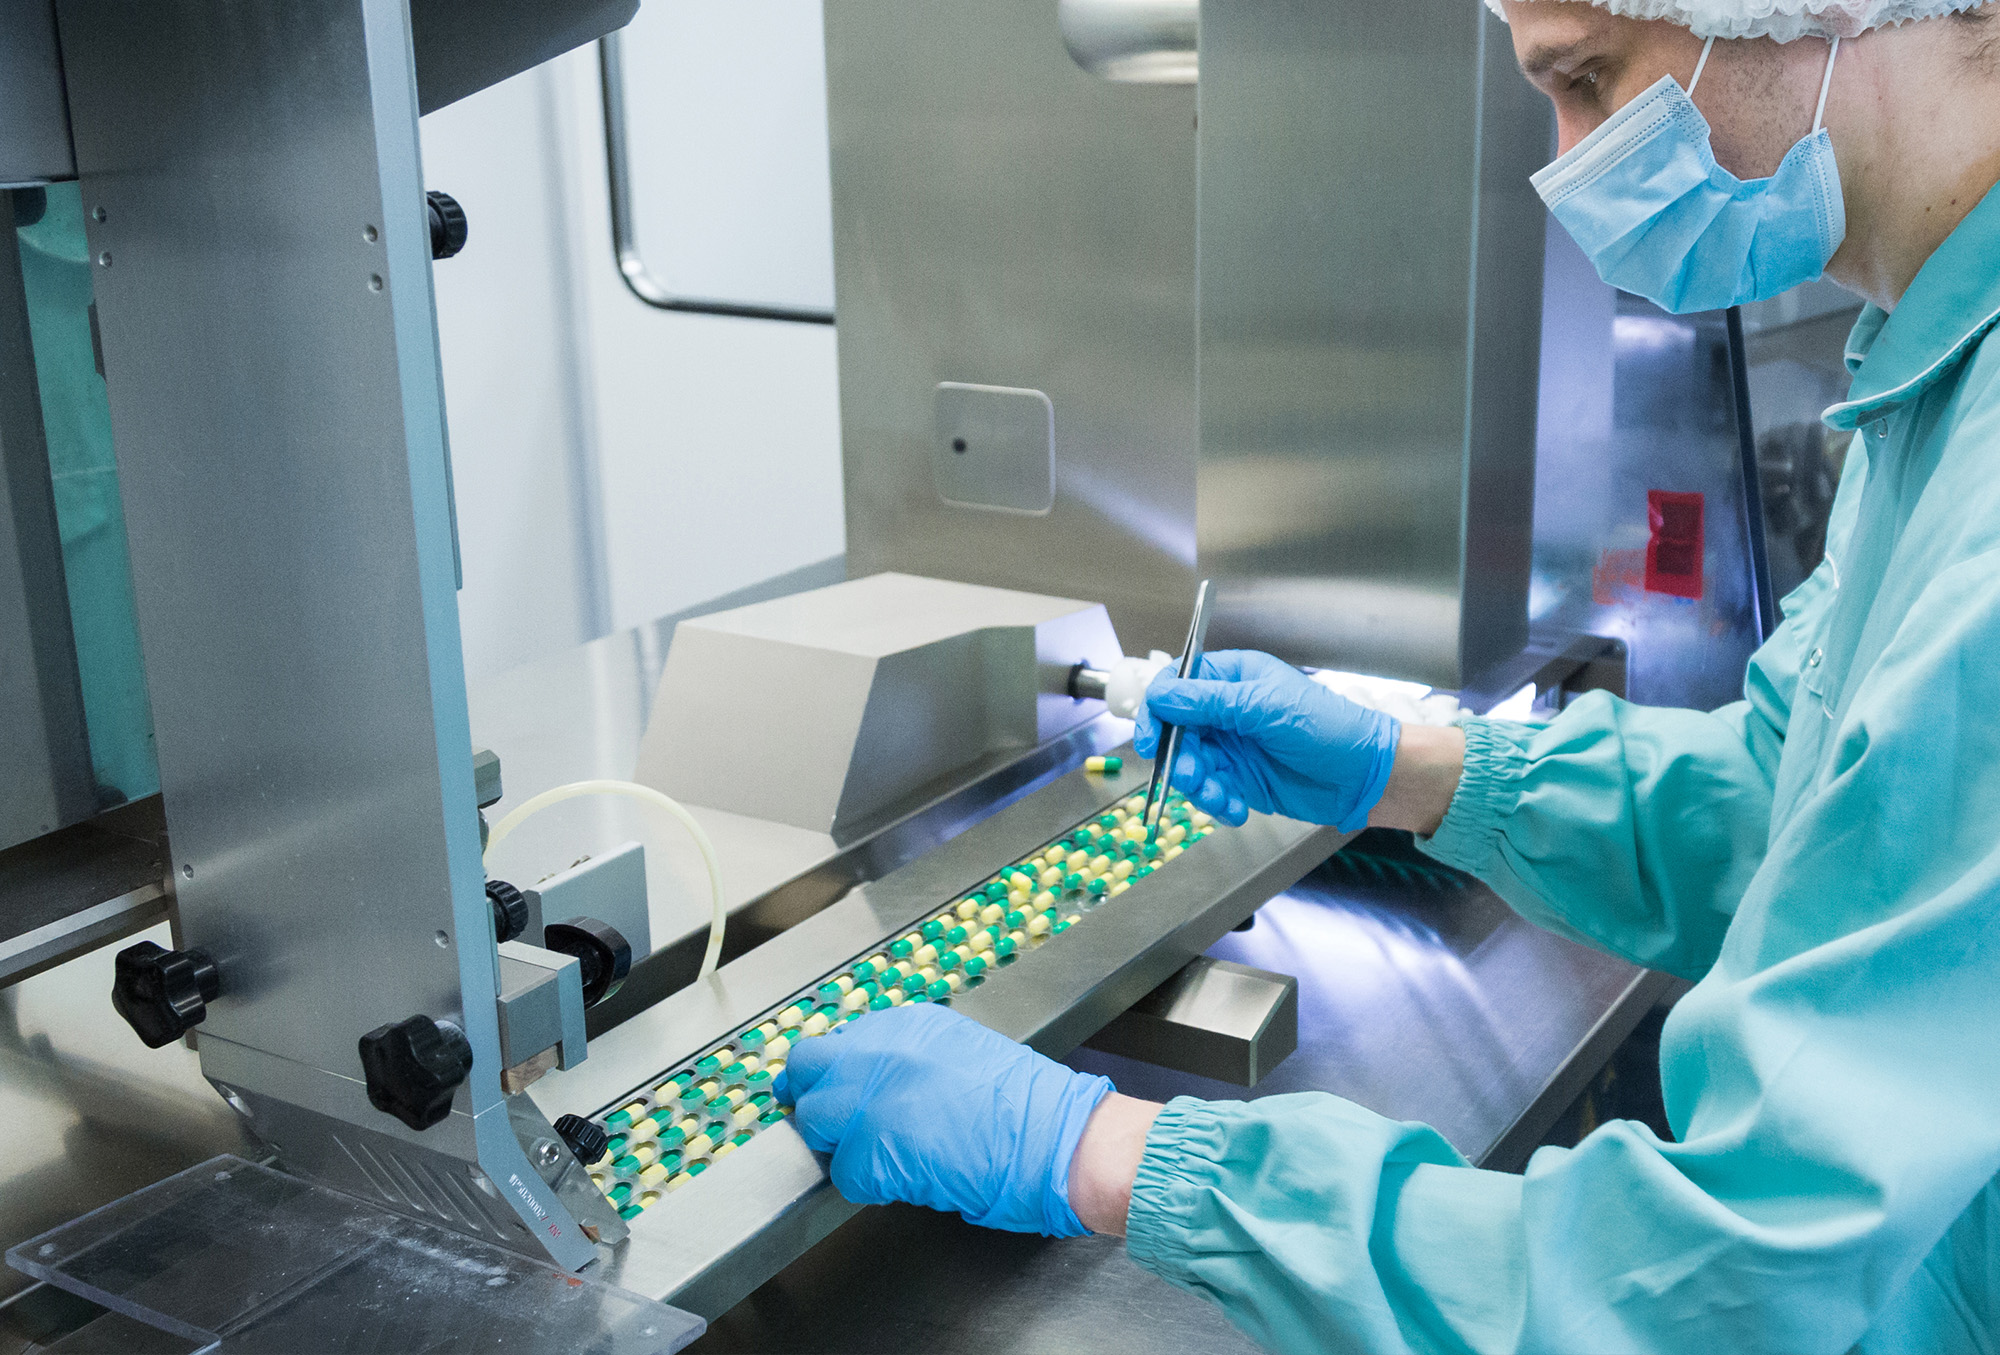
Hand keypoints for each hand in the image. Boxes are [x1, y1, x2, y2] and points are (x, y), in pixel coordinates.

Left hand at [776, 1004, 1112, 1235]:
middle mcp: (884, 1052)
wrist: (1056, 1140)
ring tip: (879, 1156)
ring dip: (837, 1142)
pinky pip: (842, 1172)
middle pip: (808, 1068)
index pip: (837, 1041)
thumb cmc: (1027, 1105)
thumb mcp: (963, 1051)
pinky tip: (901, 1180)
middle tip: (837, 1126)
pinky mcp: (874, 1151)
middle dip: (817, 1097)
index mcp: (908, 1025)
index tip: (837, 1091)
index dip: (835, 1072)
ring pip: (814, 1121)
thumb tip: (873, 1076)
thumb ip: (911, 1056)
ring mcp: (874, 1100)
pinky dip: (865, 1183)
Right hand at [1134, 650, 1399, 831]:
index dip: (1158, 709)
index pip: (1177, 685)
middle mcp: (1226, 710)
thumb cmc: (1325, 727)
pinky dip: (1215, 802)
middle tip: (1189, 775)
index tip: (1151, 737)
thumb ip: (1207, 701)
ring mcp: (1231, 746)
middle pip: (1176, 730)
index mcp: (1232, 678)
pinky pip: (1208, 790)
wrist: (1363, 776)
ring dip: (1197, 785)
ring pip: (1188, 764)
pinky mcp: (1238, 778)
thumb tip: (1159, 696)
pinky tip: (1235, 809)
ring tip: (1219, 796)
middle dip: (1178, 756)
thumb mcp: (1262, 707)